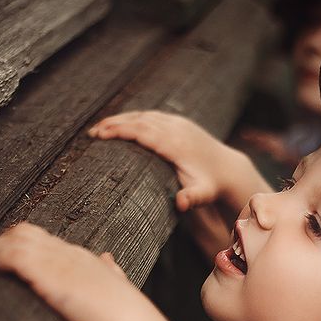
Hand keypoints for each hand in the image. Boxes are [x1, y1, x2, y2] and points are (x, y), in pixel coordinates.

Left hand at [0, 223, 139, 320]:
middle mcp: (67, 252)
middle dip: (4, 243)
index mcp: (82, 257)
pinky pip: (10, 254)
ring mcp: (55, 260)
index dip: (24, 246)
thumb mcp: (118, 285)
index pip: (46, 239)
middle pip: (26, 231)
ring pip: (14, 237)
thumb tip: (109, 259)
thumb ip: (112, 272)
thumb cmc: (124, 313)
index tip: (11, 262)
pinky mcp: (44, 271)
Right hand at [89, 110, 229, 212]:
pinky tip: (122, 124)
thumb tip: (180, 204)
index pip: (142, 132)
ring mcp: (179, 122)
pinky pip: (153, 116)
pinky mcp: (180, 122)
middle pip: (139, 120)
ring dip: (122, 119)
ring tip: (100, 128)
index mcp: (175, 144)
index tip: (100, 135)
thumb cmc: (211, 185)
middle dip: (114, 124)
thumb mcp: (203, 194)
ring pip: (144, 115)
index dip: (120, 131)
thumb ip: (192, 198)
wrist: (228, 169)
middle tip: (92, 132)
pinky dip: (135, 118)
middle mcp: (176, 129)